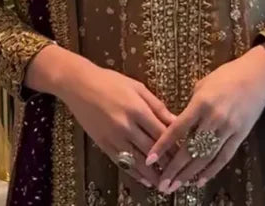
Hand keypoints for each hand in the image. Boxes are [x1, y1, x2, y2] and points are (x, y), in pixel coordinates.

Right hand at [57, 55, 176, 188]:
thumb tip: (174, 119)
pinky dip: (134, 172)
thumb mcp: (137, 87)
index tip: (185, 152)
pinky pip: (121, 162)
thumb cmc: (110, 81)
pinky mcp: (103, 144)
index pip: (161, 132)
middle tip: (178, 170)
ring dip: (151, 173)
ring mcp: (113, 137)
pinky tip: (144, 178)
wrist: (80, 84)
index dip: (174, 144)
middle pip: (151, 149)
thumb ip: (156, 105)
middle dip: (166, 162)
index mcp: (137, 109)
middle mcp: (126, 126)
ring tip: (164, 182)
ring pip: (137, 160)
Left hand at [145, 43, 264, 194]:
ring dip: (190, 175)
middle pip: (190, 149)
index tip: (150, 159)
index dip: (163, 146)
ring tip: (176, 187)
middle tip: (162, 184)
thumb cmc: (226, 75)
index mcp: (201, 103)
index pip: (177, 129)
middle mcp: (214, 118)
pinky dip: (211, 171)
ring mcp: (228, 129)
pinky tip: (199, 181)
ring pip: (206, 157)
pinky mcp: (240, 135)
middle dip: (174, 169)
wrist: (257, 75)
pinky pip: (223, 157)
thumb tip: (179, 123)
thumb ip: (191, 106)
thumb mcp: (203, 85)